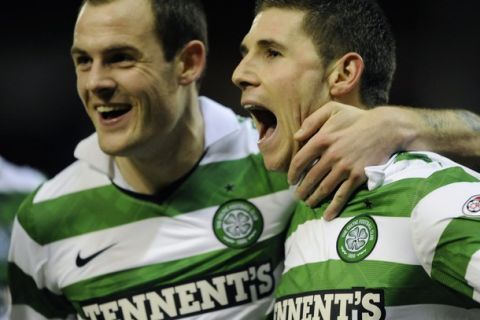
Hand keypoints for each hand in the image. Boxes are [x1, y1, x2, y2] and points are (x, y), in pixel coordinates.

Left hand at [288, 102, 399, 219]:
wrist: (385, 128)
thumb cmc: (357, 118)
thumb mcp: (333, 110)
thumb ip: (312, 121)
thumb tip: (296, 136)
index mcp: (322, 140)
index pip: (299, 161)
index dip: (293, 173)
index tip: (291, 180)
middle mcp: (331, 155)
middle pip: (310, 178)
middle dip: (301, 190)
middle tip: (298, 196)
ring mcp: (344, 168)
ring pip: (324, 188)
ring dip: (313, 198)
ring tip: (308, 203)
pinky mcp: (357, 177)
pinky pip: (342, 195)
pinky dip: (334, 207)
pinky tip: (327, 215)